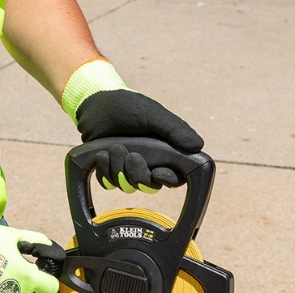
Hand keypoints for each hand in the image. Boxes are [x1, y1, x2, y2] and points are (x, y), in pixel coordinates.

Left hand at [62, 59, 203, 192]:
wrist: (96, 104)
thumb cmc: (127, 106)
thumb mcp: (153, 115)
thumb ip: (175, 130)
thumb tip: (198, 146)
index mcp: (163, 153)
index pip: (174, 178)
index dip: (169, 180)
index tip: (158, 172)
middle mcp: (147, 164)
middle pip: (149, 186)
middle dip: (139, 174)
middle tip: (132, 156)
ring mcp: (127, 169)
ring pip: (127, 186)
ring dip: (119, 169)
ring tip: (114, 148)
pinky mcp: (109, 171)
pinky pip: (108, 184)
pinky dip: (105, 171)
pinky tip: (102, 154)